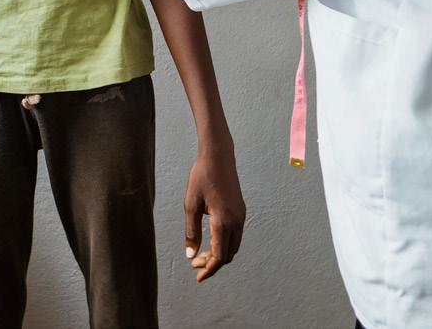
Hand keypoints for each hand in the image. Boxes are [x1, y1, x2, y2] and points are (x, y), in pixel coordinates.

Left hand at [183, 146, 245, 282]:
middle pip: (227, 254)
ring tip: (200, 254)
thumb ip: (191, 232)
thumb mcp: (190, 204)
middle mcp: (236, 221)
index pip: (219, 256)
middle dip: (212, 263)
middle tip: (194, 264)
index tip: (198, 276)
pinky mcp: (240, 210)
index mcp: (223, 221)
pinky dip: (224, 243)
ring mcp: (240, 216)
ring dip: (218, 254)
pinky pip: (235, 235)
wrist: (218, 155)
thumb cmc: (202, 176)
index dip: (209, 270)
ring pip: (233, 246)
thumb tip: (191, 255)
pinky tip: (210, 240)